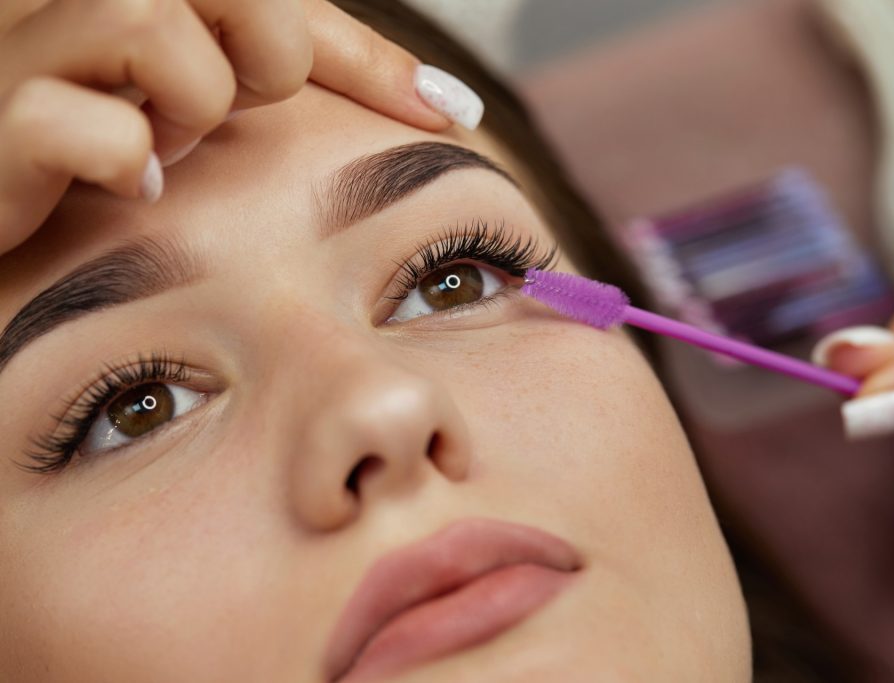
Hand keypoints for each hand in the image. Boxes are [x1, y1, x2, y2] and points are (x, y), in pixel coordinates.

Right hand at [0, 0, 477, 254]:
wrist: (7, 206)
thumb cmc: (126, 148)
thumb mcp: (232, 89)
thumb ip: (327, 72)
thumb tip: (452, 104)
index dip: (371, 59)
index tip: (446, 115)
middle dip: (264, 57)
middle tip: (235, 108)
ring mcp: (23, 47)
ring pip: (146, 22)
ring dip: (191, 103)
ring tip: (170, 145)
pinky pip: (88, 122)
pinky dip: (128, 157)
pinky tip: (135, 183)